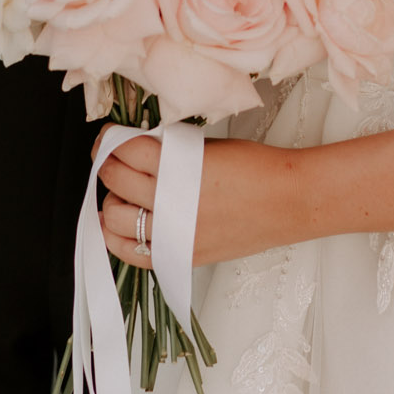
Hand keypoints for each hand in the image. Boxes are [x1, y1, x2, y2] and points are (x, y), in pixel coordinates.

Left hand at [95, 130, 301, 269]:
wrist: (287, 201)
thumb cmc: (255, 168)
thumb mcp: (206, 147)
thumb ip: (168, 150)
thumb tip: (135, 151)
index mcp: (176, 165)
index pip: (124, 149)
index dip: (108, 140)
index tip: (107, 137)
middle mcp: (170, 200)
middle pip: (115, 180)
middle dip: (106, 164)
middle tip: (108, 157)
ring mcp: (173, 233)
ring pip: (116, 218)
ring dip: (110, 201)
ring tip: (118, 193)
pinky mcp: (181, 256)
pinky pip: (134, 254)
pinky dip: (117, 240)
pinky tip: (115, 226)